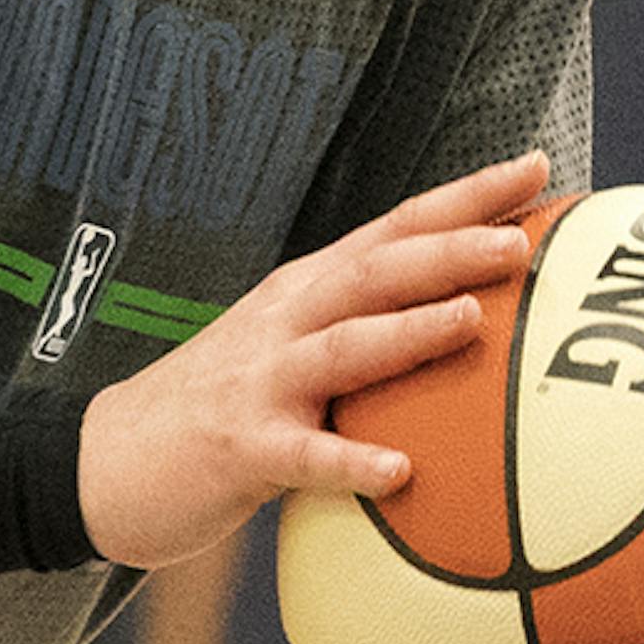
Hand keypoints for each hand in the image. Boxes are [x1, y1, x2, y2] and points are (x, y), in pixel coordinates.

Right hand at [76, 151, 548, 568]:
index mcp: (309, 290)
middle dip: (450, 250)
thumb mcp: (294, 350)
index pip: (396, 229)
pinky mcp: (240, 448)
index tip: (536, 170)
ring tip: (473, 317)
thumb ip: (366, 333)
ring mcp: (261, 381)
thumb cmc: (226, 405)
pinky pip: (303, 457)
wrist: (108, 460)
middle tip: (522, 241)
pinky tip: (400, 473)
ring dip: (409, 331)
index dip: (465, 198)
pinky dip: (351, 461)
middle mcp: (287, 320)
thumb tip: (475, 325)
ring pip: (344, 348)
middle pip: (376, 272)